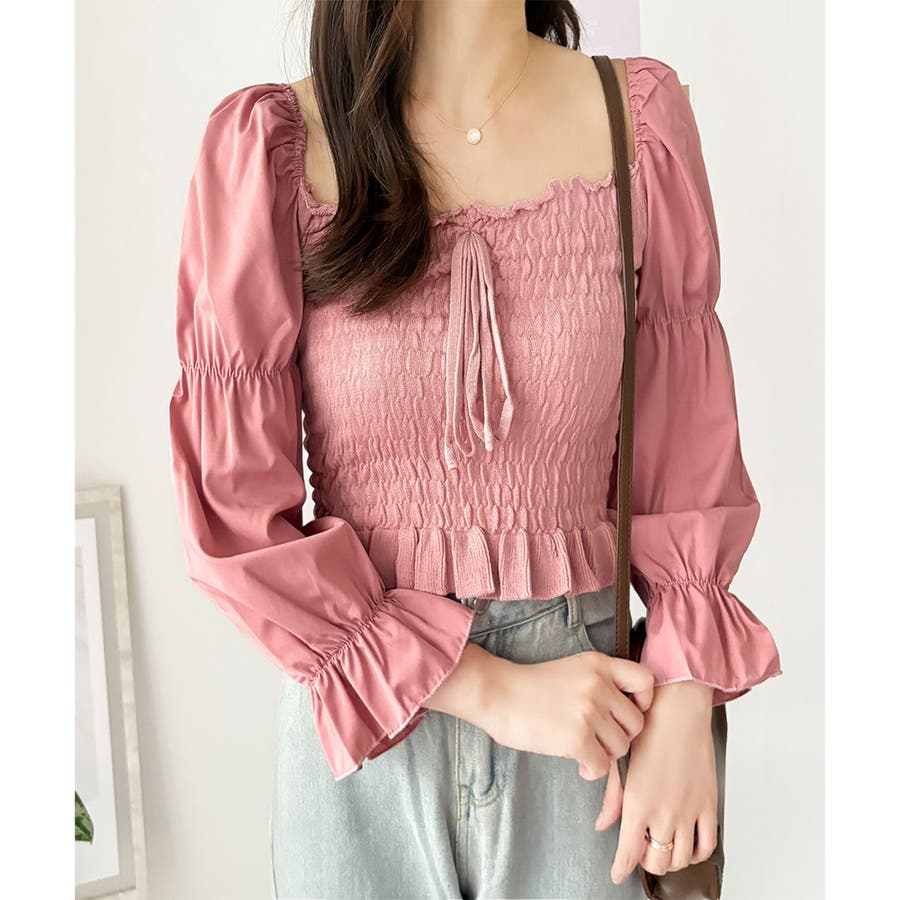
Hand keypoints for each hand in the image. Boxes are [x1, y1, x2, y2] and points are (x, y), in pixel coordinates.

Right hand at [426, 642, 654, 780]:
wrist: (497, 694)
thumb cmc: (530, 686)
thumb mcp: (572, 670)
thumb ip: (601, 684)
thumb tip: (628, 715)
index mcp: (599, 665)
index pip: (646, 680)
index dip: (644, 701)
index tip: (626, 711)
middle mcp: (598, 685)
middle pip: (636, 723)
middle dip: (620, 735)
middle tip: (599, 738)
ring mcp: (588, 712)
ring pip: (621, 747)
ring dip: (606, 754)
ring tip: (586, 749)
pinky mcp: (576, 738)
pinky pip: (602, 766)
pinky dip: (592, 770)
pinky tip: (579, 764)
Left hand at [593, 681, 717, 883]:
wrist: (677, 709)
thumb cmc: (647, 728)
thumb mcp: (621, 762)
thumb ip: (613, 798)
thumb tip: (602, 822)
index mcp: (638, 803)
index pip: (628, 853)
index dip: (621, 868)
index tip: (617, 872)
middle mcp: (665, 813)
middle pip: (657, 862)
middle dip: (645, 861)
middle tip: (640, 850)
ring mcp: (689, 811)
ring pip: (681, 859)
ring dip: (670, 859)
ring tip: (661, 845)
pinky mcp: (709, 804)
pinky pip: (707, 844)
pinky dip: (696, 852)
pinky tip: (687, 844)